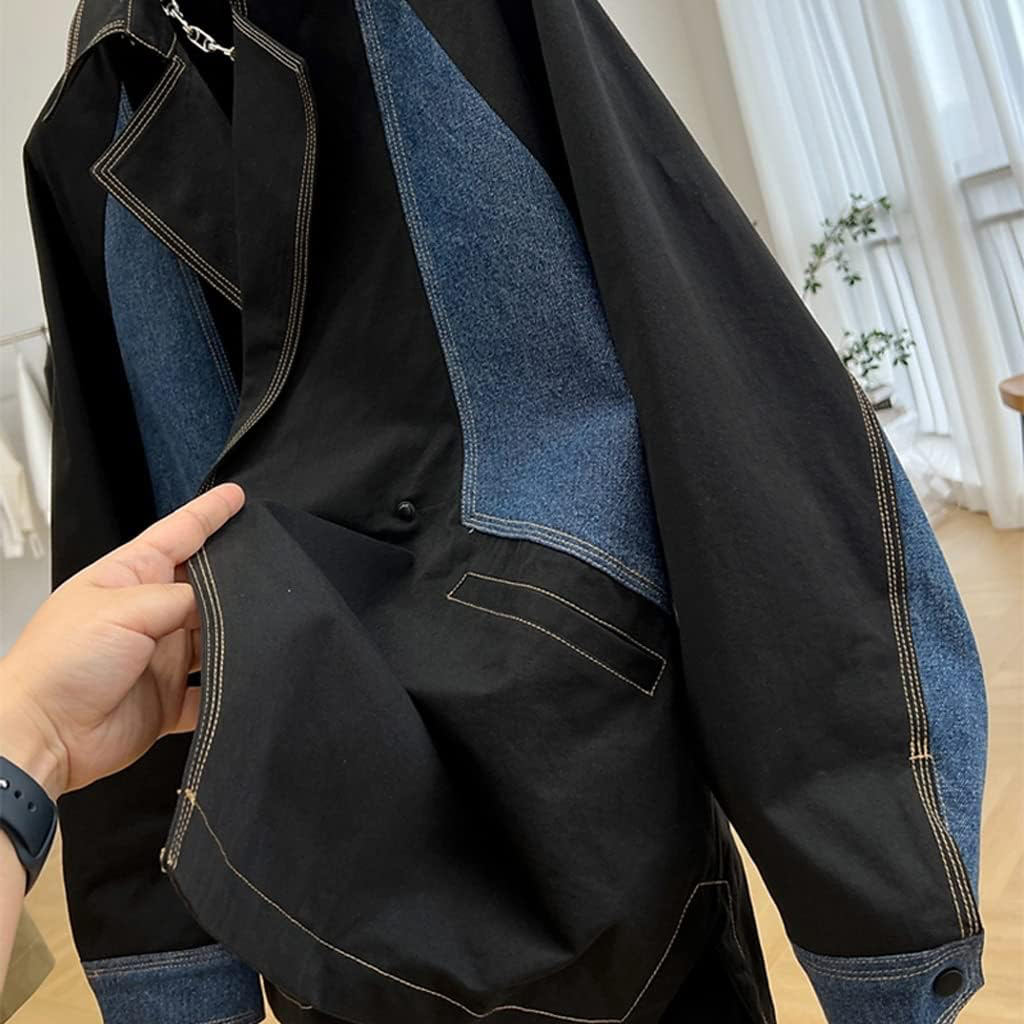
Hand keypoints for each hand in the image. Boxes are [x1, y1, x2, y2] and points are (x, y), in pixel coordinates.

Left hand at [0, 483, 244, 800]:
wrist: (43, 738)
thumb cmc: (59, 666)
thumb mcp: (122, 611)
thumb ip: (181, 600)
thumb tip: (224, 602)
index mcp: (129, 578)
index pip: (178, 534)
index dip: (208, 513)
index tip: (237, 495)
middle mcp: (148, 615)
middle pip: (205, 588)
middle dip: (235, 580)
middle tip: (268, 570)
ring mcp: (160, 657)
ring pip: (216, 638)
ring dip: (236, 637)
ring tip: (264, 629)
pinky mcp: (169, 699)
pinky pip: (210, 692)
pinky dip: (229, 690)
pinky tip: (246, 682)